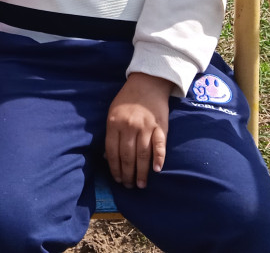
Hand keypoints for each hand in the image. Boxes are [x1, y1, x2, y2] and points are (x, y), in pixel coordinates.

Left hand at [104, 72, 172, 189]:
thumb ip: (111, 134)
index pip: (112, 151)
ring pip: (143, 154)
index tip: (116, 179)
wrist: (148, 83)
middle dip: (127, 174)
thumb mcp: (112, 113)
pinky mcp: (161, 127)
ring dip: (142, 172)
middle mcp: (130, 126)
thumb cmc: (127, 100)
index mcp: (114, 123)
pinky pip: (160, 145)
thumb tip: (108, 158)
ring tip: (141, 184)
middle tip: (128, 186)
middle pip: (128, 156)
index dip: (114, 168)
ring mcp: (146, 127)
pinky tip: (157, 170)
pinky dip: (159, 158)